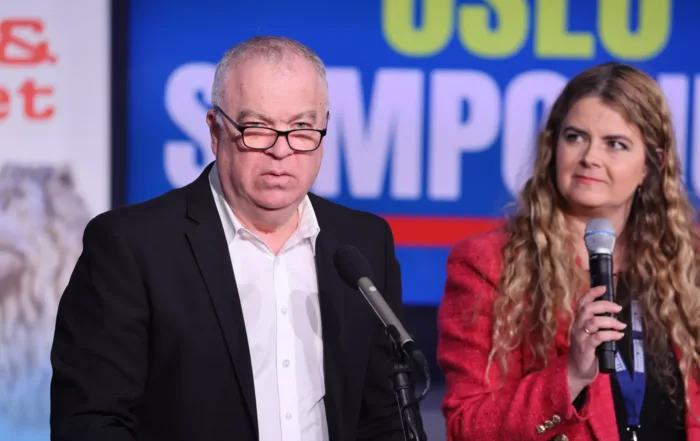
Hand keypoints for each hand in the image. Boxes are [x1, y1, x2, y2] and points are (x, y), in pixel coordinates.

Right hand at [567, 285, 625, 399]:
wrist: (577, 371)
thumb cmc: (587, 352)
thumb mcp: (590, 334)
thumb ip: (597, 324)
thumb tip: (614, 314)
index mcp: (579, 322)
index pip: (582, 302)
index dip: (592, 293)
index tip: (604, 288)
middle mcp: (577, 327)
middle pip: (588, 309)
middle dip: (605, 305)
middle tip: (618, 308)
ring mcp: (580, 337)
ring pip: (593, 322)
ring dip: (610, 321)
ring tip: (621, 326)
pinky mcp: (586, 349)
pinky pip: (598, 337)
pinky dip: (611, 334)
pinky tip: (619, 335)